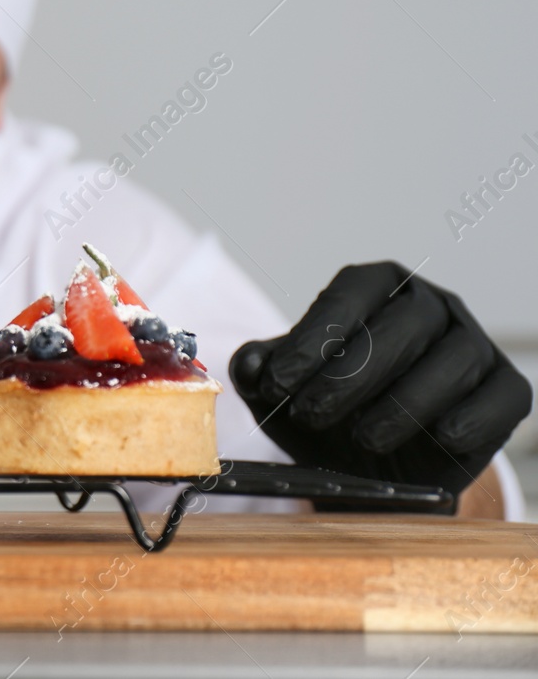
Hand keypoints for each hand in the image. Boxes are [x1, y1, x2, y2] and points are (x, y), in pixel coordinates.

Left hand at [230, 262, 530, 498]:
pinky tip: (439, 438)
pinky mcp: (507, 389)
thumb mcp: (284, 393)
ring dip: (403, 403)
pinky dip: (471, 419)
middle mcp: (430, 305)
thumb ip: (260, 371)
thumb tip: (248, 363)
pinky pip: (501, 397)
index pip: (349, 295)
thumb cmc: (330, 412)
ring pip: (453, 360)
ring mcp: (473, 344)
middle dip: (350, 374)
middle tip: (311, 413)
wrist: (378, 467)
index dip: (313, 338)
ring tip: (363, 436)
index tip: (279, 382)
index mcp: (376, 287)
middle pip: (401, 325)